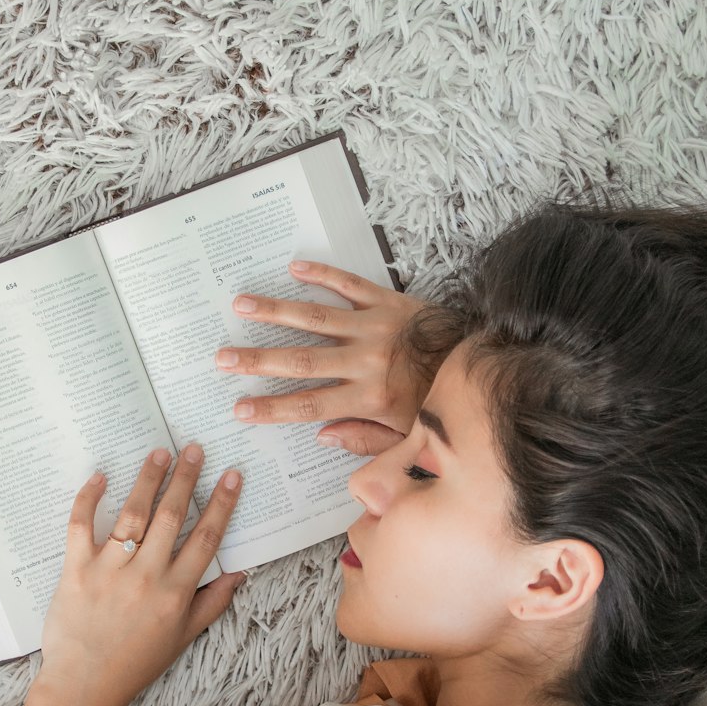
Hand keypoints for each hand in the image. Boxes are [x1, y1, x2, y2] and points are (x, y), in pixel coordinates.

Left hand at [38, 445, 244, 705]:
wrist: (85, 686)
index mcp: (177, 592)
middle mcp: (147, 576)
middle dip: (186, 478)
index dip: (222, 503)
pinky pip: (81, 525)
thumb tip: (239, 572)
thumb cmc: (136, 663)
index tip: (231, 475)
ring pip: (133, 514)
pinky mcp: (76, 569)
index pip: (206, 537)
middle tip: (193, 449)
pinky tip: (101, 476)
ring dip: (148, 479)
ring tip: (158, 454)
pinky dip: (89, 498)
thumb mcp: (183, 637)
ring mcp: (110, 570)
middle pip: (172, 516)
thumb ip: (212, 602)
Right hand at [216, 260, 443, 455]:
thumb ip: (365, 439)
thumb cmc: (443, 402)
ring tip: (241, 304)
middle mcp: (367, 361)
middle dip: (257, 360)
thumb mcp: (409, 436)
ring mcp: (375, 327)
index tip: (240, 408)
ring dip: (276, 311)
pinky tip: (295, 266)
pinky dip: (322, 274)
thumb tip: (322, 434)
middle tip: (222, 357)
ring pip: (316, 318)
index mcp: (371, 398)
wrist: (484, 359)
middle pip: (302, 362)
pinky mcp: (388, 301)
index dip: (272, 408)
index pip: (311, 405)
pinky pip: (350, 284)